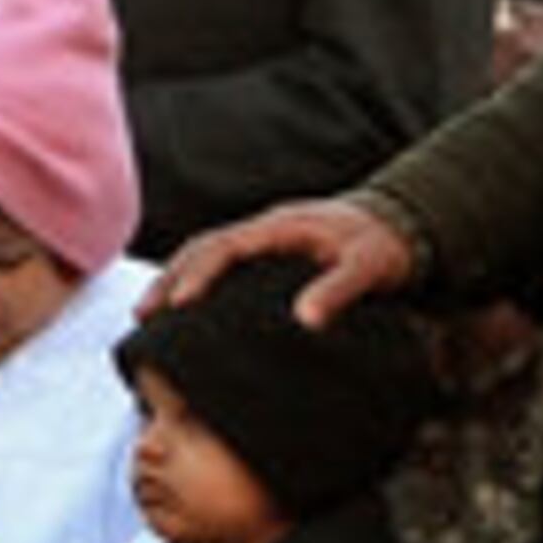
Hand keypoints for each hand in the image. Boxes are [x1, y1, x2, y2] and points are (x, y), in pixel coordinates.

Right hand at [149, 196, 416, 323]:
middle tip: (142, 315)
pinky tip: (182, 312)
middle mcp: (264, 230)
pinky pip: (219, 265)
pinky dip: (194, 283)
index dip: (197, 274)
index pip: (224, 246)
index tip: (178, 305)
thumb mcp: (370, 265)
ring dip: (174, 280)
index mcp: (280, 227)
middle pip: (201, 248)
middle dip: (169, 278)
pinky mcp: (266, 257)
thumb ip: (339, 288)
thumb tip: (304, 318)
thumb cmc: (383, 244)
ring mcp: (262, 242)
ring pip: (204, 255)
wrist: (400, 224)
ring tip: (147, 316)